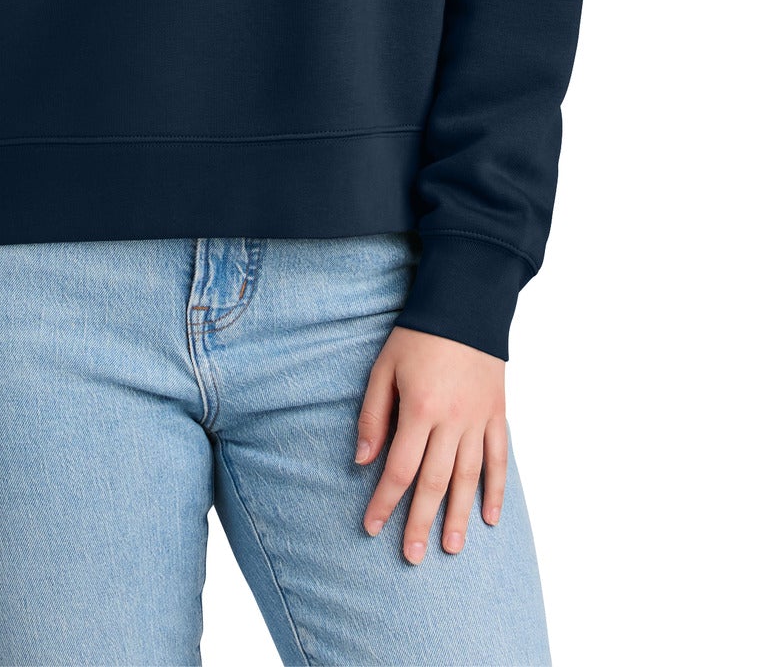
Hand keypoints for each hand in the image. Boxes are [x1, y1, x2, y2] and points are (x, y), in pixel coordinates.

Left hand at [354, 324, 506, 562]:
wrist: (465, 305)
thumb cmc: (418, 336)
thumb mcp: (384, 368)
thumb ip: (373, 415)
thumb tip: (363, 460)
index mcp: (419, 409)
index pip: (398, 468)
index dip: (384, 502)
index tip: (371, 527)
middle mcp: (451, 421)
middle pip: (434, 482)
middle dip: (420, 521)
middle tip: (411, 556)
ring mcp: (478, 420)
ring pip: (468, 478)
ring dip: (459, 516)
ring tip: (451, 548)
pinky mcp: (496, 414)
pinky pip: (499, 459)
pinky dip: (497, 490)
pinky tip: (491, 517)